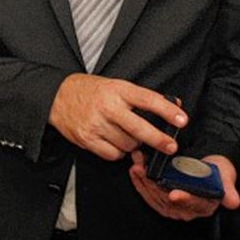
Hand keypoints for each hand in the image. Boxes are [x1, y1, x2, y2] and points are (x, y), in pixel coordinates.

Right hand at [48, 74, 186, 160]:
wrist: (57, 96)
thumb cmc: (90, 91)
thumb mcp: (116, 85)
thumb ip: (142, 97)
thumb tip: (173, 104)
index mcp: (118, 90)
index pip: (148, 100)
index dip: (167, 111)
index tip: (182, 120)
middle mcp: (108, 107)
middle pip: (139, 128)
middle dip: (159, 139)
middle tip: (170, 146)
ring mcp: (96, 124)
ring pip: (127, 144)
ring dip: (134, 144)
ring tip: (128, 135)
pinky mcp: (87, 139)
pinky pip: (113, 154)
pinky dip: (119, 152)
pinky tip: (115, 142)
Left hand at [128, 151, 239, 220]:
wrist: (211, 168)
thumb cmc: (218, 173)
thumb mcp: (226, 177)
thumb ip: (228, 189)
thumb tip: (233, 201)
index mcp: (204, 206)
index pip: (192, 205)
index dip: (183, 199)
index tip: (174, 194)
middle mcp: (187, 210)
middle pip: (168, 201)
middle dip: (154, 185)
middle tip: (144, 170)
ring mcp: (173, 206)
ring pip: (156, 197)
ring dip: (144, 182)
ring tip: (137, 165)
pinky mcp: (163, 200)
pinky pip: (149, 195)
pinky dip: (140, 182)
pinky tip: (135, 171)